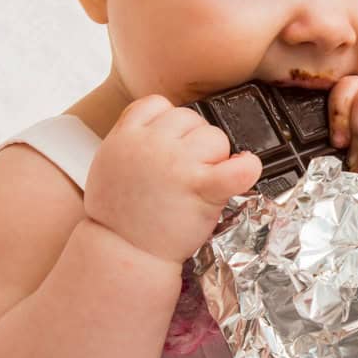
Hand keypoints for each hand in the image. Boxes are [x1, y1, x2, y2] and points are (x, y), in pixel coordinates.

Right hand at [84, 95, 261, 265]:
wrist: (122, 252)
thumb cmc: (119, 213)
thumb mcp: (110, 161)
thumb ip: (134, 138)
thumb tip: (164, 123)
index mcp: (127, 135)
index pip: (158, 105)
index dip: (169, 123)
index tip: (170, 144)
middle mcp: (151, 144)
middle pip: (191, 119)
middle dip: (193, 142)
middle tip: (184, 172)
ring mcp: (176, 164)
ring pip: (214, 137)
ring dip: (215, 157)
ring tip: (199, 182)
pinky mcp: (199, 187)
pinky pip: (234, 169)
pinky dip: (246, 168)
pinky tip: (247, 168)